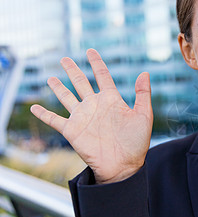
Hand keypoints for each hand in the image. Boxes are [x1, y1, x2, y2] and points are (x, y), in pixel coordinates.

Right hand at [30, 49, 152, 183]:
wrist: (123, 166)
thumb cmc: (136, 142)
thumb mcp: (144, 116)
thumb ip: (143, 94)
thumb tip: (144, 73)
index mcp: (112, 100)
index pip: (102, 76)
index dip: (96, 63)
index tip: (91, 51)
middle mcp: (95, 105)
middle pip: (81, 82)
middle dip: (72, 70)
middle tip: (65, 59)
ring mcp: (83, 117)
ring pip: (67, 97)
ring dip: (58, 88)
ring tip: (51, 78)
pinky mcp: (72, 130)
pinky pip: (54, 119)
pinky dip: (43, 114)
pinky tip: (34, 107)